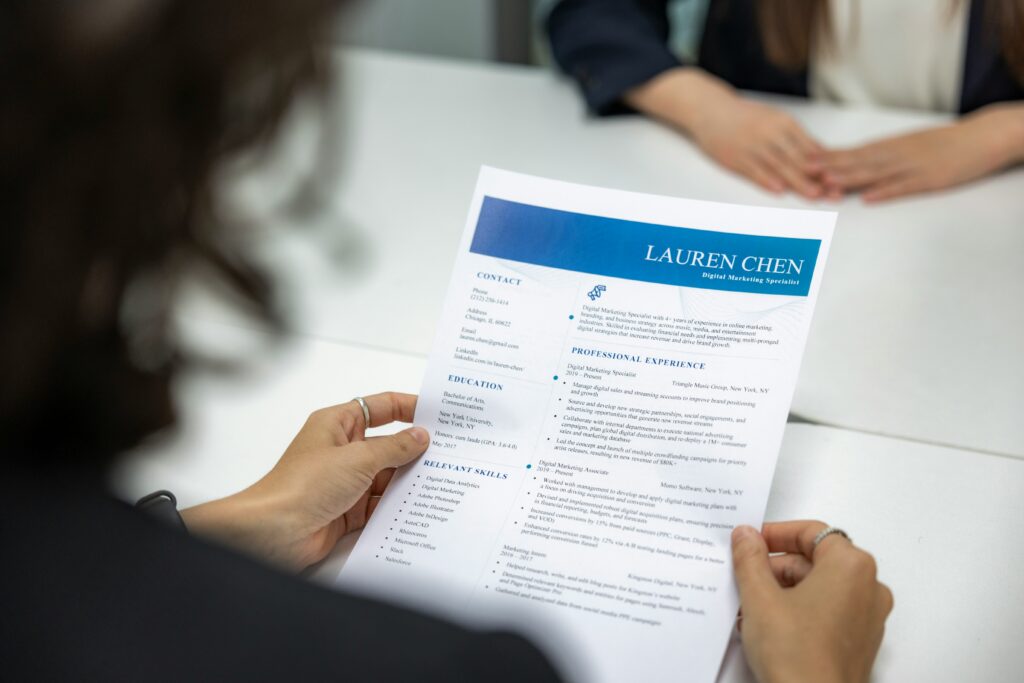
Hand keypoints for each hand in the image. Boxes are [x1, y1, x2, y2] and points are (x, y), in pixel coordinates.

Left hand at [181, 392, 428, 569]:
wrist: (274, 532)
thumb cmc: (303, 486)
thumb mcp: (357, 458)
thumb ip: (394, 447)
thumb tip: (420, 437)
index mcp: (338, 425)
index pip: (380, 407)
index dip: (408, 407)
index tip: (438, 413)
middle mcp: (342, 450)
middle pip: (388, 444)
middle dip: (415, 449)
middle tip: (450, 451)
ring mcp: (346, 481)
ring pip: (387, 476)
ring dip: (408, 480)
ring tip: (443, 479)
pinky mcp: (348, 510)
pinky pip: (381, 504)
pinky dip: (398, 506)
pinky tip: (421, 506)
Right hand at [627, 68, 827, 197]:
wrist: (710, 109)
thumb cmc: (746, 118)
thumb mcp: (774, 120)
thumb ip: (796, 138)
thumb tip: (822, 155)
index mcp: (784, 123)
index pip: (810, 147)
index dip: (827, 165)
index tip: (842, 179)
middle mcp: (770, 132)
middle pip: (798, 158)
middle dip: (818, 177)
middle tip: (835, 192)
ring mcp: (752, 145)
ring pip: (779, 166)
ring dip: (798, 182)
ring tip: (814, 195)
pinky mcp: (735, 156)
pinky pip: (754, 170)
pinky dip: (767, 180)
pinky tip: (779, 190)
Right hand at [732, 522, 892, 682]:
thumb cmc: (795, 654)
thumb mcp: (759, 597)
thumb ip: (750, 558)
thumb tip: (746, 535)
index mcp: (851, 566)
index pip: (811, 532)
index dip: (776, 534)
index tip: (750, 542)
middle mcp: (869, 588)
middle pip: (816, 559)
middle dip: (777, 567)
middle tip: (744, 576)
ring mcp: (868, 617)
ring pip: (821, 587)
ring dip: (785, 590)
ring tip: (752, 606)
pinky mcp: (860, 642)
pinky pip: (828, 611)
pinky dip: (800, 610)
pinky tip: (770, 625)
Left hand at [815, 103, 1023, 201]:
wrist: (982, 136)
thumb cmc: (943, 143)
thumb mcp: (908, 145)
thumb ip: (881, 155)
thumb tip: (853, 163)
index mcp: (889, 146)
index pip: (851, 152)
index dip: (826, 158)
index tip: (801, 161)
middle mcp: (895, 154)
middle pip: (856, 162)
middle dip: (829, 168)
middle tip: (803, 172)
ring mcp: (912, 167)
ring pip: (875, 173)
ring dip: (850, 178)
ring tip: (827, 183)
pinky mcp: (930, 179)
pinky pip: (904, 186)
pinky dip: (885, 192)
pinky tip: (869, 198)